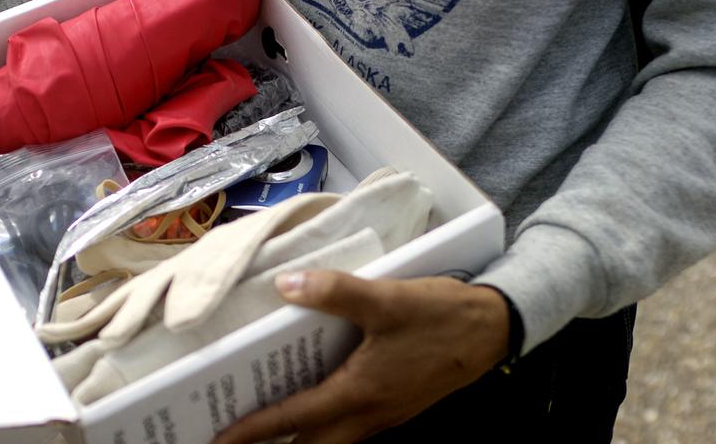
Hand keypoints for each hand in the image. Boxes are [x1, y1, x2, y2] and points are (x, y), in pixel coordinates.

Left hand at [213, 271, 509, 443]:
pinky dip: (324, 419)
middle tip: (238, 432)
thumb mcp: (386, 298)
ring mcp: (385, 414)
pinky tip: (316, 393)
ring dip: (300, 433)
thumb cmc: (439, 317)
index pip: (294, 419)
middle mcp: (369, 414)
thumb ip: (334, 290)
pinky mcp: (396, 404)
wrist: (494, 328)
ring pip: (332, 437)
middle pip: (311, 443)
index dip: (254, 430)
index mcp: (359, 394)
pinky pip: (350, 424)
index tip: (221, 437)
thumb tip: (284, 286)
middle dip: (273, 443)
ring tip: (267, 417)